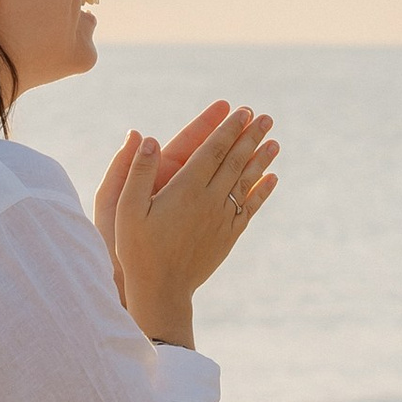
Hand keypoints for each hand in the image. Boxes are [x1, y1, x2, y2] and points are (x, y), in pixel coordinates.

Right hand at [104, 105, 277, 346]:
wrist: (162, 289)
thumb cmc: (138, 248)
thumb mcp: (126, 209)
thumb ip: (138, 173)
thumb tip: (149, 139)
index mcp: (186, 189)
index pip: (213, 150)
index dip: (228, 129)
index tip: (242, 112)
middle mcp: (209, 201)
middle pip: (235, 161)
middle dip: (251, 137)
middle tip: (265, 117)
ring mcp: (222, 219)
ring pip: (246, 182)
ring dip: (262, 159)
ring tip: (275, 141)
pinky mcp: (228, 236)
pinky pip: (249, 207)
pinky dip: (262, 191)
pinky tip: (272, 178)